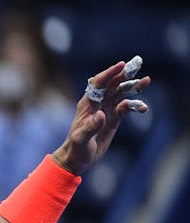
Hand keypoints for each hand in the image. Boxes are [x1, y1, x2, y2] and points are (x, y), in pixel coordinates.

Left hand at [53, 58, 150, 174]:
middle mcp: (97, 104)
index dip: (110, 73)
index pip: (99, 83)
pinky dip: (135, 106)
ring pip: (121, 93)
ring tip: (146, 81)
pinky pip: (126, 108)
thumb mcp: (81, 138)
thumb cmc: (76, 148)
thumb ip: (91, 127)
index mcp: (87, 104)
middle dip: (125, 74)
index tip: (122, 65)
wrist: (77, 158)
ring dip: (133, 87)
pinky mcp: (113, 119)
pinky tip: (144, 109)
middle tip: (138, 64)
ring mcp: (106, 110)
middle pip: (112, 84)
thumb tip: (102, 114)